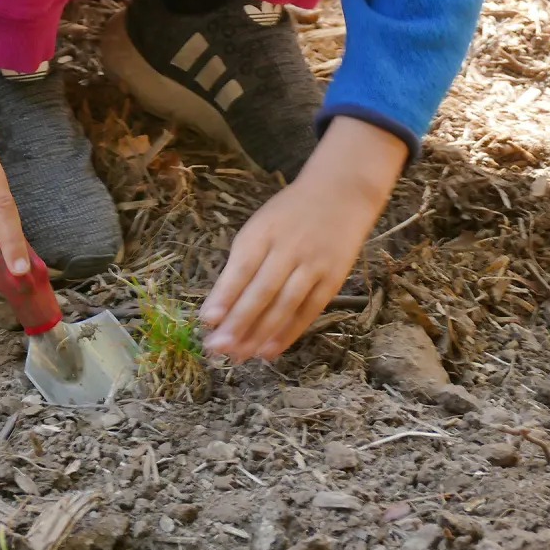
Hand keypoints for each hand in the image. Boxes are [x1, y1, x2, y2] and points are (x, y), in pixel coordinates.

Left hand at [201, 117, 406, 361]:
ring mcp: (313, 265)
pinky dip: (289, 333)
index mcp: (263, 232)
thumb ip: (244, 260)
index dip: (224, 296)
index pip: (241, 268)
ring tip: (240, 356)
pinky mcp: (333, 278)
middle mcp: (288, 248)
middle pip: (261, 291)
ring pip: (284, 304)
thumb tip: (222, 303)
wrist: (342, 193)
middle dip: (238, 322)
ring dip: (261, 333)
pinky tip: (270, 350)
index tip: (206, 321)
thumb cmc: (291, 213)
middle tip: (218, 348)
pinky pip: (308, 310)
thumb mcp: (261, 225)